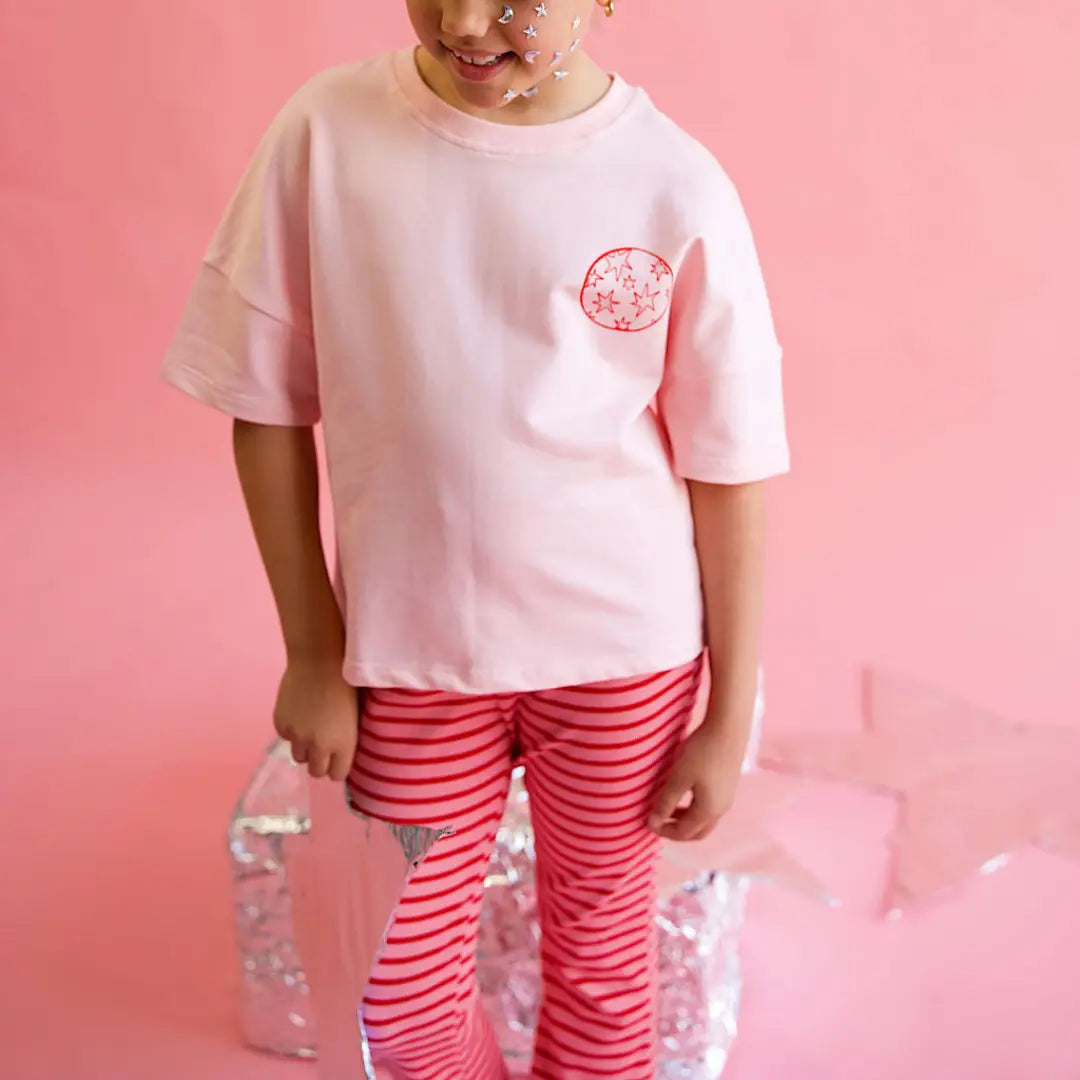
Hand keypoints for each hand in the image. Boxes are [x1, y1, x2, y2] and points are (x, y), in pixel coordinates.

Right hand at [273, 656, 358, 781]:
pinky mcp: (281, 724)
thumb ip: (345, 738)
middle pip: (316, 772)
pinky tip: (299, 712)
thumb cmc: (347, 681)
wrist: (320, 660)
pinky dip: (291, 729)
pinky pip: (286, 736)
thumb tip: (339, 753)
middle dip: (319, 761)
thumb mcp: (355, 716)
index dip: (336, 767)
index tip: (337, 758)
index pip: (337, 775)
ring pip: (298, 757)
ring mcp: (298, 736)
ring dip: (304, 747)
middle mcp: (319, 746)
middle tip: (322, 746)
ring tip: (310, 728)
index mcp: (344, 744)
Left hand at [648, 724, 743, 841]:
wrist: (729, 728)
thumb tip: (653, 822)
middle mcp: (721, 809)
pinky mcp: (728, 785)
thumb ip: (666, 802)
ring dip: (685, 819)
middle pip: (697, 832)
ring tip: (667, 806)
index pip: (683, 833)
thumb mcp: (679, 777)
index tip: (646, 821)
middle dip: (676, 830)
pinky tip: (684, 792)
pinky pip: (709, 807)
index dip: (663, 831)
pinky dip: (693, 808)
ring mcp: (727, 798)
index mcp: (708, 811)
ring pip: (704, 820)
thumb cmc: (701, 752)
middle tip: (658, 820)